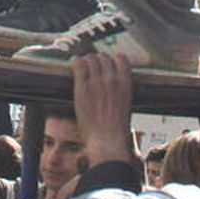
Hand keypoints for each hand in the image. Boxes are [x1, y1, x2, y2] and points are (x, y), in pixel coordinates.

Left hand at [72, 47, 133, 166]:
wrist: (107, 140)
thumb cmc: (117, 130)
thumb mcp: (126, 107)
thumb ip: (120, 94)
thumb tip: (115, 94)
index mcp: (126, 84)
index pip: (122, 59)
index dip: (115, 58)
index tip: (110, 61)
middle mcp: (112, 79)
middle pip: (104, 58)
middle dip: (98, 59)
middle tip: (92, 64)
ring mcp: (97, 82)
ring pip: (90, 59)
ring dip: (86, 60)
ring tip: (82, 63)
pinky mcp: (82, 87)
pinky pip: (78, 66)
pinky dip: (75, 61)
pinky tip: (73, 62)